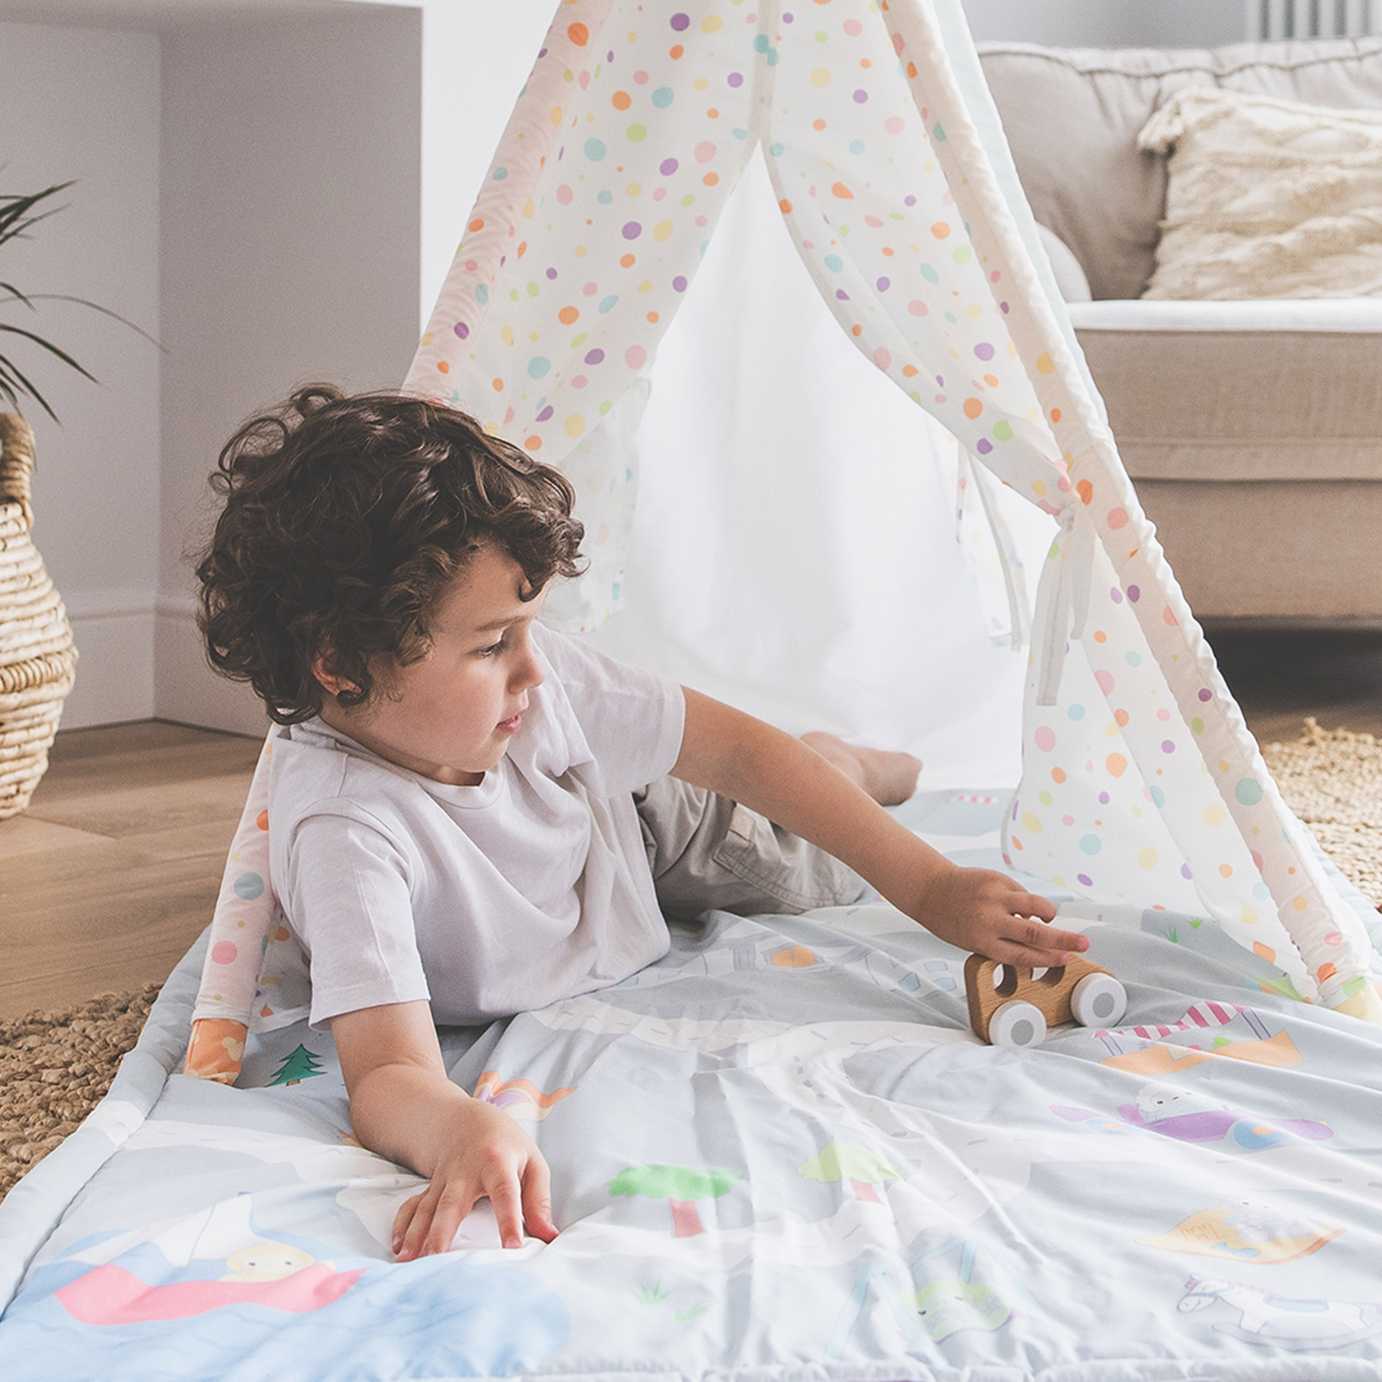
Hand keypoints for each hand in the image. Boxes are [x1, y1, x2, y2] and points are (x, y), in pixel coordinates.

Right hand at [392, 1097, 558, 1259]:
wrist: (466, 1119)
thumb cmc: (506, 1144)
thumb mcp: (532, 1162)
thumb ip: (539, 1200)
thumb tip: (549, 1236)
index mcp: (498, 1164)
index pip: (506, 1195)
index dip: (509, 1221)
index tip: (513, 1248)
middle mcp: (466, 1173)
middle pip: (453, 1203)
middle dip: (443, 1232)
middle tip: (436, 1260)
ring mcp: (443, 1181)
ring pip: (427, 1208)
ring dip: (417, 1234)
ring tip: (409, 1261)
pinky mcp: (429, 1189)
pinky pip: (413, 1206)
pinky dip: (403, 1225)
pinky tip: (398, 1247)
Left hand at [907, 863, 1088, 966]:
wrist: (931, 890)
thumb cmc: (953, 922)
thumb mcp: (973, 942)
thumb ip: (1003, 943)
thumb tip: (1039, 945)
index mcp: (982, 942)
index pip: (1022, 954)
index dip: (1046, 958)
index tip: (1066, 959)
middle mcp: (990, 919)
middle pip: (1034, 932)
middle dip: (1062, 939)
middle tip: (1084, 943)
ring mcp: (994, 896)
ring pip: (1034, 905)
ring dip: (1048, 912)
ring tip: (1050, 916)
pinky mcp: (996, 879)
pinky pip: (1022, 892)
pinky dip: (1024, 900)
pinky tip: (1013, 903)